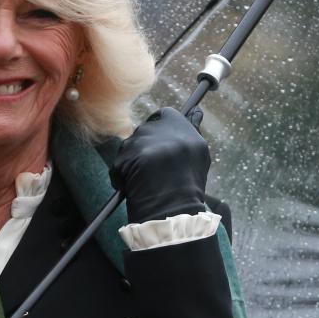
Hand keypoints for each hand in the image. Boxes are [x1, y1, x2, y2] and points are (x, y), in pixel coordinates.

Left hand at [110, 107, 209, 222]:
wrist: (173, 206)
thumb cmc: (190, 182)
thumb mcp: (199, 153)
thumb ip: (193, 128)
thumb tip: (195, 111)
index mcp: (177, 124)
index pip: (165, 115)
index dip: (162, 129)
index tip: (163, 143)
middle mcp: (156, 128)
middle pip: (145, 131)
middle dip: (147, 148)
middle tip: (155, 168)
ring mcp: (138, 141)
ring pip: (130, 148)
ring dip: (134, 162)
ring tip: (148, 181)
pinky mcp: (123, 156)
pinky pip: (119, 165)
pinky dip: (123, 177)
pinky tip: (136, 188)